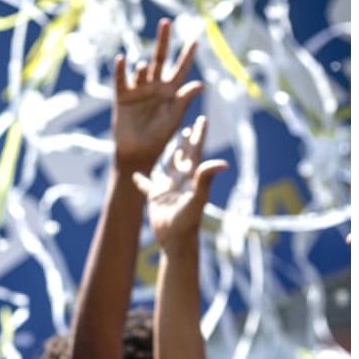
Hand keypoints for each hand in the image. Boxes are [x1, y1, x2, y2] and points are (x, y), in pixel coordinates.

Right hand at [112, 18, 202, 172]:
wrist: (137, 153)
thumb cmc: (159, 139)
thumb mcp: (174, 119)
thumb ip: (184, 100)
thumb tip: (201, 83)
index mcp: (170, 92)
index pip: (180, 69)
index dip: (187, 55)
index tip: (195, 39)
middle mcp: (154, 87)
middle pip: (159, 59)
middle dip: (163, 41)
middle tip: (166, 23)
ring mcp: (138, 91)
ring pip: (141, 71)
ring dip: (142, 67)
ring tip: (143, 67)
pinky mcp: (122, 98)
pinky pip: (121, 81)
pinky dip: (121, 70)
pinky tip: (122, 60)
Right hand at [135, 116, 227, 253]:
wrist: (176, 240)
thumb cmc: (187, 221)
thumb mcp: (197, 198)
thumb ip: (205, 179)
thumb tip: (222, 163)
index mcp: (190, 176)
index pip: (196, 150)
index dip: (199, 134)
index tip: (202, 118)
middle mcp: (180, 180)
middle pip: (183, 155)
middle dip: (186, 140)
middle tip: (188, 125)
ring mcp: (167, 188)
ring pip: (167, 166)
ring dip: (169, 155)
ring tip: (170, 143)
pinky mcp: (155, 198)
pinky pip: (147, 186)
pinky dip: (141, 180)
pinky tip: (135, 175)